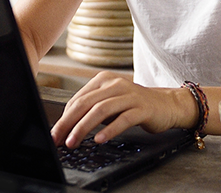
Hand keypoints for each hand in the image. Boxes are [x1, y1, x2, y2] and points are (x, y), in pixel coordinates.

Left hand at [51, 71, 196, 147]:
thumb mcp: (110, 102)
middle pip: (86, 103)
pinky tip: (100, 139)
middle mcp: (115, 84)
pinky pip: (123, 118)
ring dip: (84, 127)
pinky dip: (109, 129)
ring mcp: (129, 95)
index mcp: (104, 80)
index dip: (64, 117)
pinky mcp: (142, 108)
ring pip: (101, 110)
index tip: (55, 133)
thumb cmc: (134, 104)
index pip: (78, 99)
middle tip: (58, 138)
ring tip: (74, 141)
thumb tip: (67, 126)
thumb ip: (92, 109)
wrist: (165, 104)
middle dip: (69, 123)